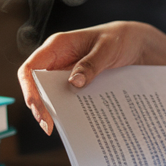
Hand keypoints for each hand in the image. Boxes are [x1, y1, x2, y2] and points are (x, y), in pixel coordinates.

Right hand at [17, 21, 154, 134]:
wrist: (137, 43)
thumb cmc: (120, 39)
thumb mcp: (108, 49)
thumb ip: (91, 64)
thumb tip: (74, 84)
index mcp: (57, 46)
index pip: (30, 68)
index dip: (28, 88)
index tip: (35, 107)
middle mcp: (57, 60)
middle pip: (36, 85)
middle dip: (39, 105)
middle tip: (47, 125)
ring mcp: (66, 72)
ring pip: (51, 94)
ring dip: (53, 109)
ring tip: (60, 127)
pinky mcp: (77, 82)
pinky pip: (67, 96)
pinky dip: (69, 108)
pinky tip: (76, 120)